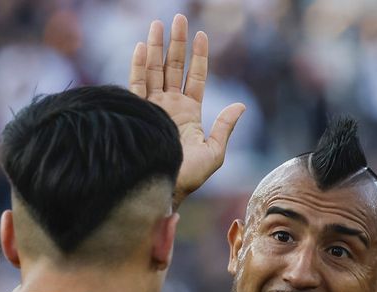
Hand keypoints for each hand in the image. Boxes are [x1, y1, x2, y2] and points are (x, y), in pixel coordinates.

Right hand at [128, 14, 245, 207]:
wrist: (162, 188)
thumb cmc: (188, 176)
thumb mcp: (214, 153)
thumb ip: (225, 127)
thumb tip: (241, 105)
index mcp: (189, 113)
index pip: (195, 77)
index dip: (199, 56)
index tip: (202, 34)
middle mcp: (169, 106)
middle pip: (173, 67)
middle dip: (176, 43)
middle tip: (178, 18)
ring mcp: (152, 108)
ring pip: (154, 70)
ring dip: (156, 47)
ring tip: (158, 23)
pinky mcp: (137, 113)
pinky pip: (136, 85)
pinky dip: (138, 66)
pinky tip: (141, 47)